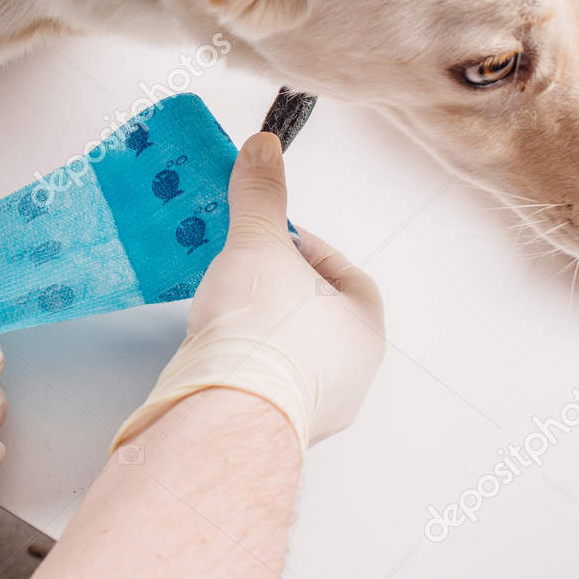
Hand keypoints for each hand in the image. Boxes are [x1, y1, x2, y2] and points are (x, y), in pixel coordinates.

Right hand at [112, 132, 383, 451]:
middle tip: (245, 271)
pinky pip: (261, 388)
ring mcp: (311, 413)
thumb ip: (262, 196)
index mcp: (365, 332)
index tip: (274, 239)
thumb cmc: (260, 328)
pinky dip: (242, 366)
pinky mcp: (268, 432)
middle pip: (319, 320)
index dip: (310, 251)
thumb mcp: (259, 242)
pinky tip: (214, 350)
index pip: (348, 278)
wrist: (224, 409)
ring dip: (261, 332)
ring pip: (290, 359)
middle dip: (282, 292)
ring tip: (224, 309)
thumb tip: (264, 146)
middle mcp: (350, 379)